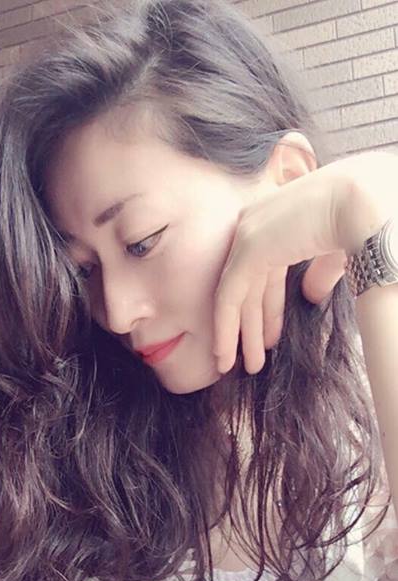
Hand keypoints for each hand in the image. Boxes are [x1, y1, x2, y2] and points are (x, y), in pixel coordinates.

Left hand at [213, 148, 397, 374]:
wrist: (367, 202)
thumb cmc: (362, 221)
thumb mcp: (337, 254)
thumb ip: (319, 273)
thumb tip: (310, 296)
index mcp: (280, 221)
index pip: (266, 272)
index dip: (268, 309)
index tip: (269, 340)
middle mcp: (259, 222)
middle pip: (249, 285)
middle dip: (249, 325)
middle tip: (250, 360)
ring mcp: (250, 231)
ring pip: (235, 293)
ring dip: (234, 334)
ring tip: (232, 367)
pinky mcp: (248, 247)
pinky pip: (228, 296)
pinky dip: (225, 328)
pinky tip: (224, 355)